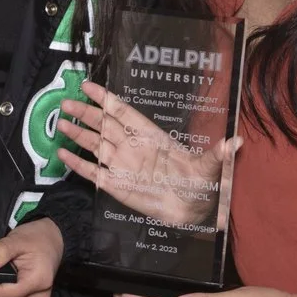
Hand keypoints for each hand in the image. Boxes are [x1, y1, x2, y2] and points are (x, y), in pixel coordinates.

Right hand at [57, 82, 235, 229]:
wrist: (193, 211)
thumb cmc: (201, 184)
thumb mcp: (210, 167)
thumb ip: (219, 154)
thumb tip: (237, 142)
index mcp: (151, 137)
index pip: (124, 113)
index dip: (105, 99)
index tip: (88, 86)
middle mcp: (133, 147)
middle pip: (104, 125)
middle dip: (86, 113)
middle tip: (66, 102)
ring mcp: (123, 166)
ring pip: (96, 145)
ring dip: (79, 134)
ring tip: (60, 123)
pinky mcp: (117, 186)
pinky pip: (94, 173)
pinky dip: (78, 164)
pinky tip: (63, 154)